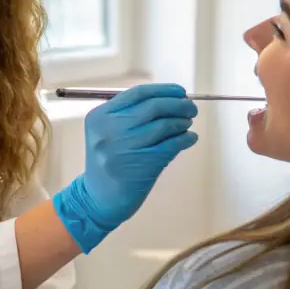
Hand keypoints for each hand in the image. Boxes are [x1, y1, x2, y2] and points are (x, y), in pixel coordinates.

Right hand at [51, 84, 198, 251]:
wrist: (98, 198)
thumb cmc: (109, 161)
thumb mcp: (108, 133)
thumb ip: (132, 115)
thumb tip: (172, 100)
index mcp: (100, 116)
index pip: (137, 93)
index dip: (163, 90)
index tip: (179, 92)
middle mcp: (109, 130)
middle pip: (152, 107)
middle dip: (178, 104)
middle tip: (191, 108)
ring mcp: (124, 148)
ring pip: (163, 126)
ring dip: (182, 122)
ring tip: (188, 124)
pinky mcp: (140, 166)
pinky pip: (169, 146)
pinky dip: (185, 139)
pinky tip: (190, 138)